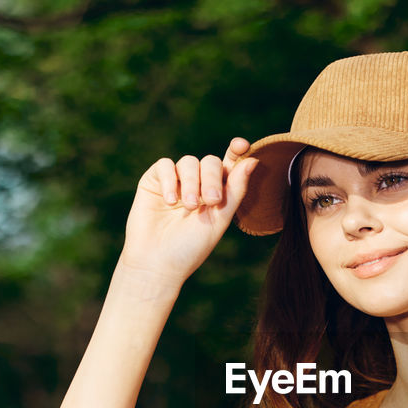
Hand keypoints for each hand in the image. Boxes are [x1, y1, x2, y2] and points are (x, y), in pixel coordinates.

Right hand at [120, 137, 257, 287]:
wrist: (157, 263)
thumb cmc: (191, 247)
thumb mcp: (220, 219)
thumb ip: (236, 190)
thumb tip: (253, 160)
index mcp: (218, 193)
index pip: (229, 164)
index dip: (236, 151)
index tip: (241, 145)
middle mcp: (197, 184)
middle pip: (210, 162)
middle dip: (212, 178)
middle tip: (210, 201)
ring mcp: (175, 182)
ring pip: (189, 162)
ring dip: (191, 183)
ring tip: (189, 207)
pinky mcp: (153, 181)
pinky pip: (165, 165)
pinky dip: (169, 180)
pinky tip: (170, 201)